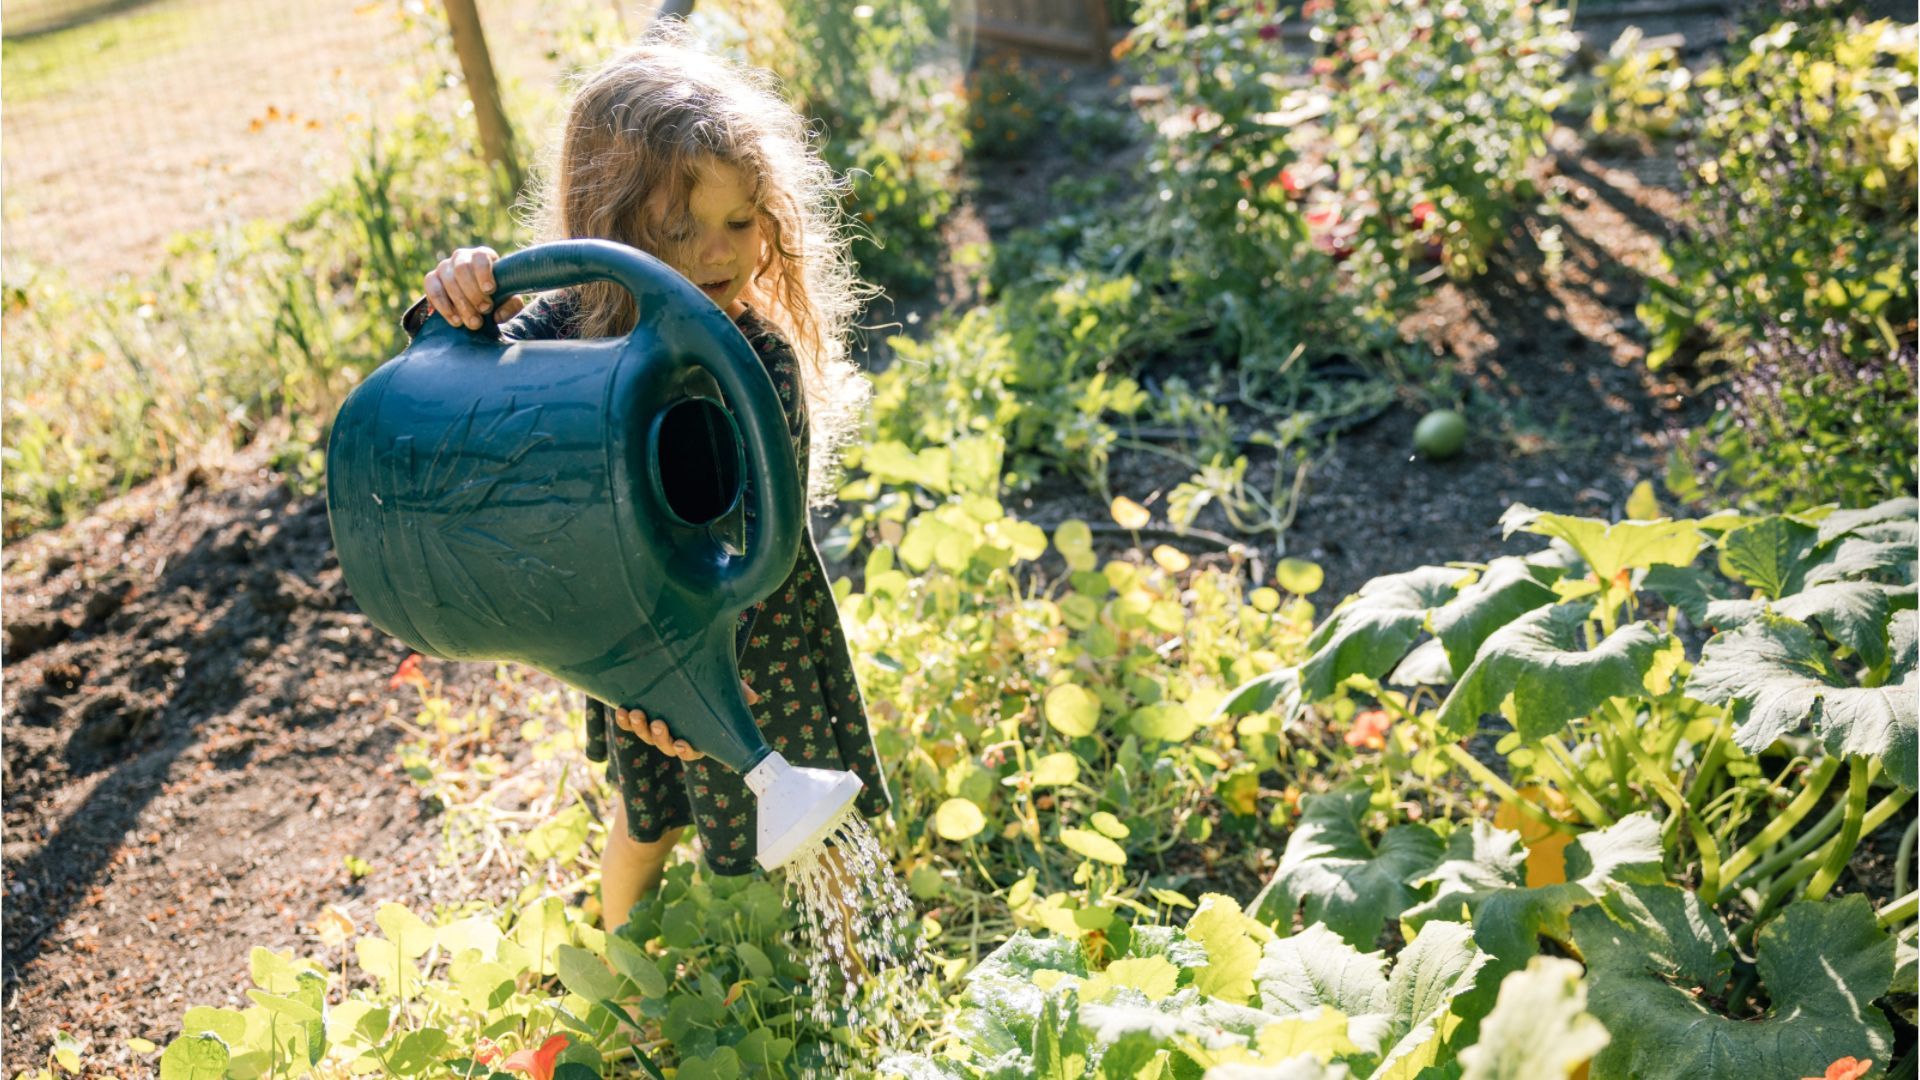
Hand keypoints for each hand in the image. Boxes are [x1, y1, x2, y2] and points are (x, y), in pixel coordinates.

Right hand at [423, 246, 525, 329]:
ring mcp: (444, 267)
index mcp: (482, 256)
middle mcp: (461, 257)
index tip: (490, 290)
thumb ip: (511, 306)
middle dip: (473, 292)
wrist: (475, 301)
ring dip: (461, 304)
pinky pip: (432, 289)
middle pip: (462, 269)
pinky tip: (456, 321)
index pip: (480, 257)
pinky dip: (443, 306)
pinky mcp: (432, 279)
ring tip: (474, 322)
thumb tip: (498, 315)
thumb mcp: (509, 301)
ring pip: (448, 280)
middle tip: (484, 310)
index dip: (484, 273)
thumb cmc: (496, 296)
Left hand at [612, 681, 760, 761]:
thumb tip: (753, 697)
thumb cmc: (705, 681)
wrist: (677, 667)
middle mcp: (674, 734)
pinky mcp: (638, 716)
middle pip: (666, 747)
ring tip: (636, 714)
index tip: (684, 744)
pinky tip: (622, 710)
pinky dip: (624, 721)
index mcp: (695, 734)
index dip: (686, 751)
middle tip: (659, 724)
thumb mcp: (721, 685)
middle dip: (660, 738)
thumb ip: (736, 690)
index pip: (691, 751)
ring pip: (646, 736)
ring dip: (641, 729)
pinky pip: (628, 725)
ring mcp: (654, 726)